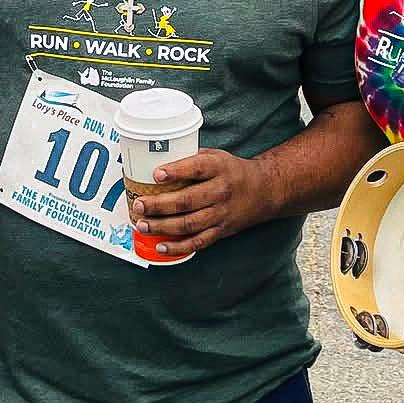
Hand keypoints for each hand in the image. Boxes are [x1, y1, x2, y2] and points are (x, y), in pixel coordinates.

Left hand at [127, 148, 275, 254]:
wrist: (264, 191)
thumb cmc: (233, 171)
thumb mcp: (216, 156)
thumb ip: (191, 158)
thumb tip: (157, 160)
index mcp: (219, 168)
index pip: (196, 168)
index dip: (176, 171)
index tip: (156, 174)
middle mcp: (220, 191)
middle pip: (187, 200)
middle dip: (160, 204)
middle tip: (139, 204)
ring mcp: (221, 214)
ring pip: (189, 223)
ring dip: (163, 226)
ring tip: (143, 224)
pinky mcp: (221, 231)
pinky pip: (198, 242)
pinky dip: (179, 246)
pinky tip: (161, 246)